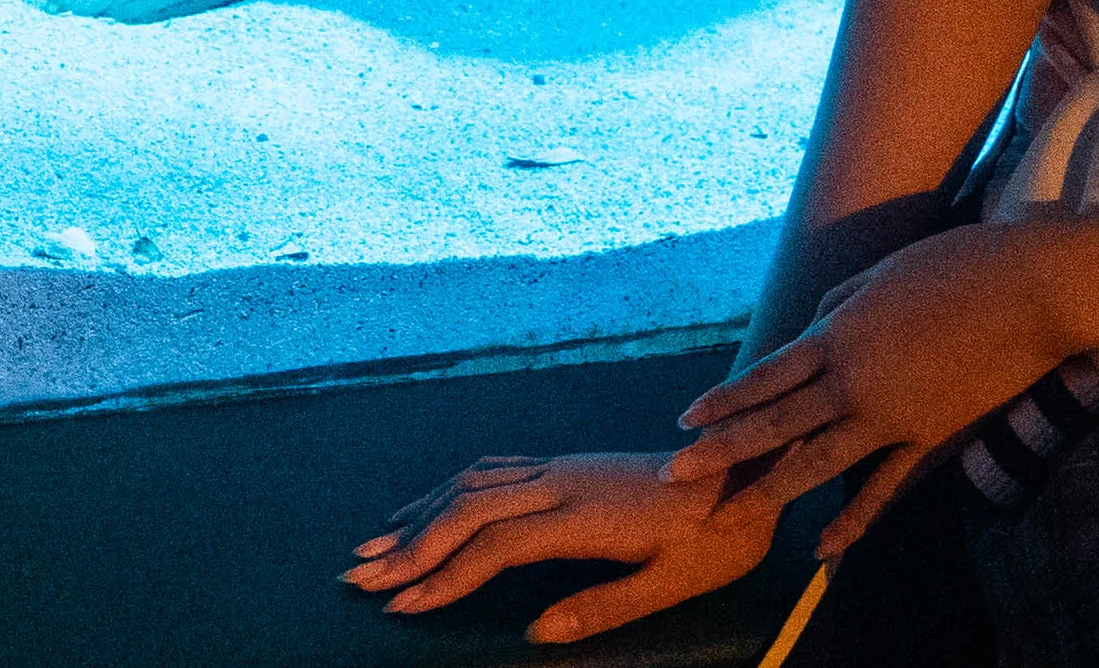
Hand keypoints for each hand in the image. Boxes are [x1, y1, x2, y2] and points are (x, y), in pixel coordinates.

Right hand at [341, 450, 776, 645]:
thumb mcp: (672, 586)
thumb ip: (603, 607)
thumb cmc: (714, 541)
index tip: (402, 605)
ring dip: (417, 516)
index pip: (493, 547)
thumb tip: (535, 633)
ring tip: (374, 547)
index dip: (443, 577)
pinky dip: (446, 491)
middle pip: (464, 511)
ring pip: (469, 486)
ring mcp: (557, 468)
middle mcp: (558, 484)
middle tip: (358, 577)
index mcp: (583, 518)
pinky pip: (490, 472)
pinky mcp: (562, 464)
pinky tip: (427, 507)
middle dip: (408, 547)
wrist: (740, 473)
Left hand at [668, 222, 1074, 556]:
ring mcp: (890, 415)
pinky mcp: (930, 436)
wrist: (1031, 289)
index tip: (684, 421)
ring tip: (726, 514)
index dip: (722, 401)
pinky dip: (852, 518)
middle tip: (675, 475)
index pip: (764, 378)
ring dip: (767, 490)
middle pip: (773, 423)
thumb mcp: (879, 274)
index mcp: (836, 335)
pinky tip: (822, 545)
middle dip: (720, 452)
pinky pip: (884, 485)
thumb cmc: (955, 264)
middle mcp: (852, 381)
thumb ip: (838, 308)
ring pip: (815, 462)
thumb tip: (811, 330)